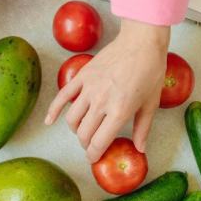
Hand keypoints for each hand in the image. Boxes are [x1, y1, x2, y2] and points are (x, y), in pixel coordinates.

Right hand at [45, 19, 168, 162]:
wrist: (141, 42)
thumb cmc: (150, 71)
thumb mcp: (151, 103)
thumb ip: (143, 128)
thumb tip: (140, 149)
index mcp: (119, 111)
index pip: (98, 143)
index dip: (94, 155)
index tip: (95, 158)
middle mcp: (101, 102)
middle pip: (83, 134)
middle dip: (86, 144)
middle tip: (92, 145)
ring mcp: (89, 88)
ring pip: (72, 119)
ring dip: (75, 130)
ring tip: (83, 130)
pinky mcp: (82, 76)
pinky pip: (62, 96)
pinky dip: (53, 110)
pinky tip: (49, 121)